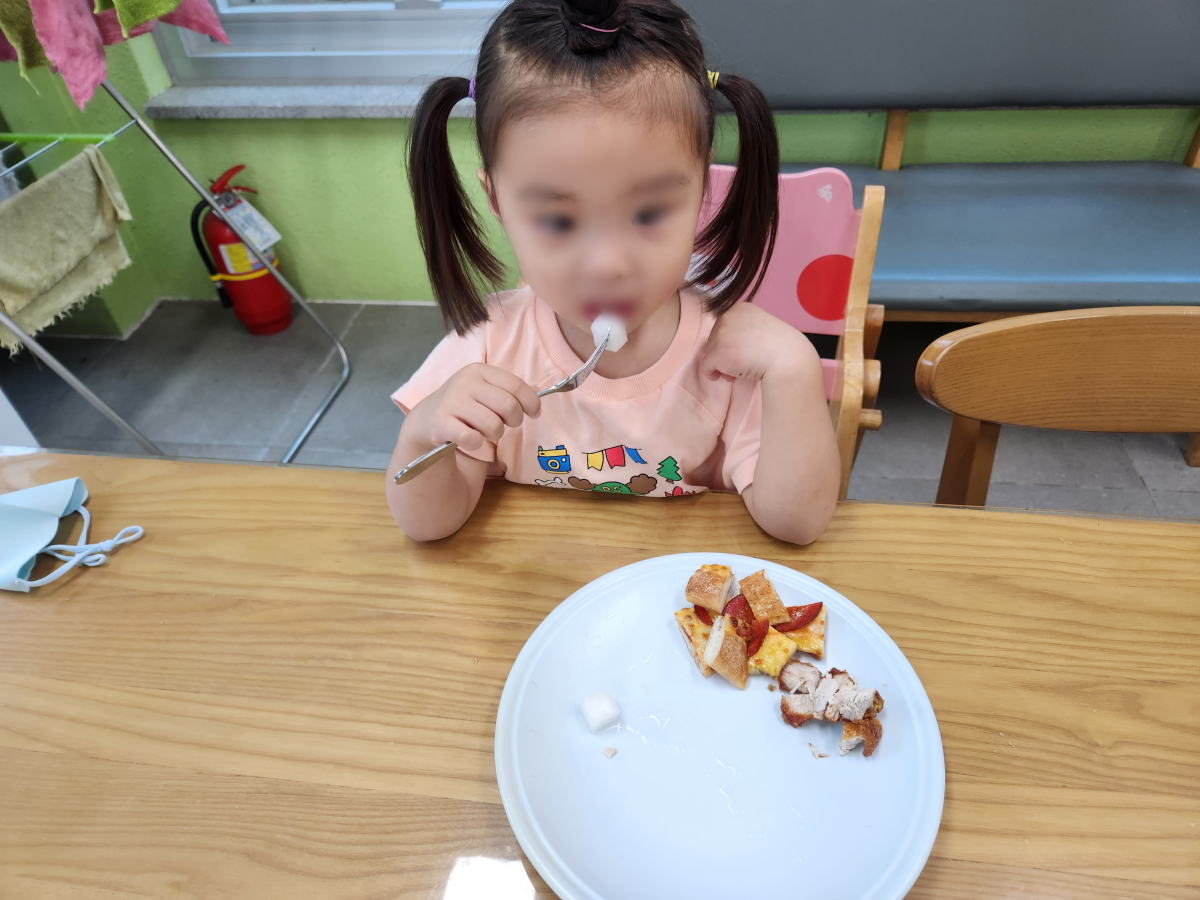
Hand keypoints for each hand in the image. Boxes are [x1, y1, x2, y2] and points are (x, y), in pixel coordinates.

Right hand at [403, 363, 540, 453]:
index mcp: (479, 371)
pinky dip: (476, 444)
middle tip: (506, 425)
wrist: (427, 418)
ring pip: (493, 425)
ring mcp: (452, 401)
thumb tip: (538, 390)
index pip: (516, 386)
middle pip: (508, 406)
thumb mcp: (486, 391)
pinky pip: (473, 439)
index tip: (534, 414)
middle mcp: (465, 382)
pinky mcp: (441, 422)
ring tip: (486, 432)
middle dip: (513, 421)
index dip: (531, 403)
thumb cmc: (464, 404)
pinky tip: (470, 440)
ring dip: (495, 435)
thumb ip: (511, 390)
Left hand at [701, 302, 813, 383]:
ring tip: (742, 368)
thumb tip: (721, 345)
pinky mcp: (718, 353)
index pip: (723, 327)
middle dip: (726, 353)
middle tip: (745, 362)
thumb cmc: (777, 348)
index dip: (732, 342)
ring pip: (710, 354)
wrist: (787, 359)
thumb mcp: (759, 327)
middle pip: (714, 339)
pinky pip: (706, 368)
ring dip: (723, 364)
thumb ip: (741, 330)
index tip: (747, 350)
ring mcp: (721, 334)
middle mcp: (727, 317)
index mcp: (739, 308)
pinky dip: (715, 374)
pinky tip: (731, 376)